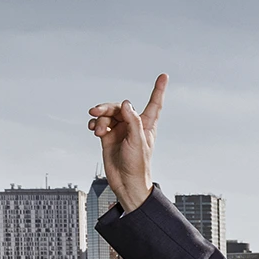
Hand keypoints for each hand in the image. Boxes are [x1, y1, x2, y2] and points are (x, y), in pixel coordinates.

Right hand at [87, 73, 167, 212]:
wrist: (125, 183)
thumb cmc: (137, 166)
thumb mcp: (138, 142)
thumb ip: (132, 121)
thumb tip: (126, 103)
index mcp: (146, 125)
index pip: (154, 103)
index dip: (158, 90)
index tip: (164, 76)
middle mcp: (133, 125)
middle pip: (120, 106)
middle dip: (107, 107)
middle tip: (97, 111)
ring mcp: (120, 130)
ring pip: (108, 114)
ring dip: (101, 118)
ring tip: (98, 129)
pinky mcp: (108, 136)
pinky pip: (100, 123)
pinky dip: (95, 124)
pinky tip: (94, 129)